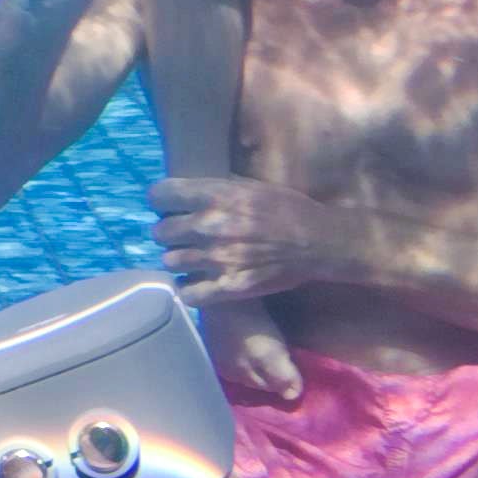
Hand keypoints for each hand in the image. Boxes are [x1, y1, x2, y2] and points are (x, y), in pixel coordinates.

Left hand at [149, 175, 348, 303]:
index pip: (159, 195)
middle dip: (169, 232)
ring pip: (169, 261)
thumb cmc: (287, 209)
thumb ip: (216, 188)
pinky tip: (197, 281)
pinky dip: (189, 287)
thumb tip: (185, 190)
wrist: (318, 243)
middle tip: (183, 234)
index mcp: (216, 196)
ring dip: (179, 259)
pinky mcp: (227, 287)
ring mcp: (216, 259)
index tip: (167, 205)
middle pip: (159, 232)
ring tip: (192, 258)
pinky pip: (187, 292)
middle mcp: (210, 226)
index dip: (160, 200)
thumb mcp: (249, 185)